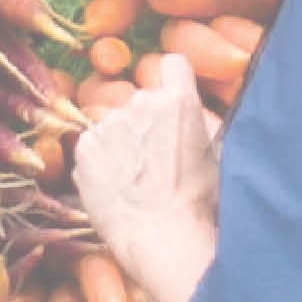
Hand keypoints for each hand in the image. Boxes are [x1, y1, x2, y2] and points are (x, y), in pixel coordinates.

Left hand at [75, 57, 228, 301]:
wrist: (163, 238)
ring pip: (115, 123)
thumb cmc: (200, 205)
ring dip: (121, 142)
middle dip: (146, 121)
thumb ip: (202, 123)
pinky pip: (93, 145)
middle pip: (142, 100)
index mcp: (179, 100)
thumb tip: (196, 113)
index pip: (172, 63)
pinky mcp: (84, 146)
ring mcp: (108, 123)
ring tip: (135, 180)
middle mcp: (140, 102)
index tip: (172, 100)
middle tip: (156, 160)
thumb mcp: (217, 156)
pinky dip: (100, 161)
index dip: (173, 81)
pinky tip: (115, 187)